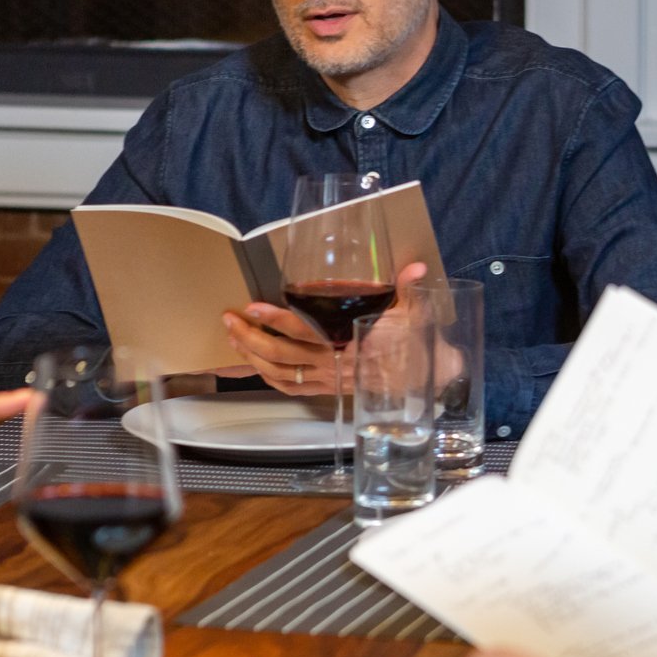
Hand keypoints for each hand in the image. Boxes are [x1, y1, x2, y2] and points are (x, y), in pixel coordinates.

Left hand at [220, 264, 429, 396]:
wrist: (427, 378)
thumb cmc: (416, 343)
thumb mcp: (416, 312)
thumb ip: (408, 287)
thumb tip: (416, 266)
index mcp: (350, 341)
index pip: (304, 330)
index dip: (275, 320)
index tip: (253, 307)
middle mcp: (334, 363)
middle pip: (281, 353)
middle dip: (250, 337)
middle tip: (229, 321)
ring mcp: (329, 379)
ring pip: (280, 372)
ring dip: (252, 357)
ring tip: (233, 339)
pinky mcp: (330, 390)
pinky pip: (293, 388)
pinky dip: (270, 379)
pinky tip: (256, 367)